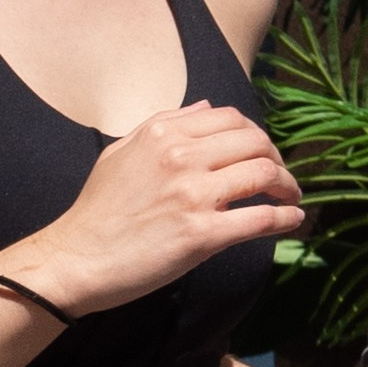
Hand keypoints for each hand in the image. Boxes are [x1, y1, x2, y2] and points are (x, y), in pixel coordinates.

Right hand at [25, 105, 304, 318]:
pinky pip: (260, 219)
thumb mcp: (120, 152)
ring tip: (290, 198)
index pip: (231, 119)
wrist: (75, 259)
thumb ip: (165, 124)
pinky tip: (293, 220)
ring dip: (288, 186)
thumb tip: (205, 107)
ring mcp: (192, 196)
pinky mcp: (201, 235)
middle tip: (280, 178)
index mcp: (163, 134)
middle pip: (255, 143)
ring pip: (264, 174)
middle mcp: (181, 158)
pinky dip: (285, 218)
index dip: (255, 134)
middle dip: (277, 159)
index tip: (260, 153)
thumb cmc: (95, 212)